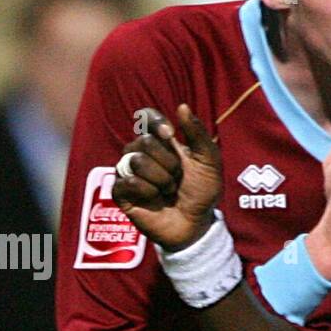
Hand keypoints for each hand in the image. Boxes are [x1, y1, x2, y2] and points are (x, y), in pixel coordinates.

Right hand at [112, 105, 221, 250]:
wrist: (196, 224)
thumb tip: (182, 106)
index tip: (170, 134)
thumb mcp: (209, 162)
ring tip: (168, 190)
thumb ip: (198, 134)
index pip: (146, 118)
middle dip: (168, 162)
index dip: (154, 121)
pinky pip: (128, 181)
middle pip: (143, 141)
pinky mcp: (121, 193)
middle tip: (177, 178)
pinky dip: (147, 190)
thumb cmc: (202, 193)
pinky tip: (155, 199)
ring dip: (160, 178)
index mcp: (161, 142)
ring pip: (135, 160)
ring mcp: (129, 173)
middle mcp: (142, 153)